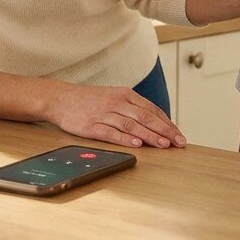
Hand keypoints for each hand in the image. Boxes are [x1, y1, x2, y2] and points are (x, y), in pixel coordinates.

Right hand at [45, 81, 184, 148]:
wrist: (60, 98)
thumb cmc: (89, 100)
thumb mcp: (113, 96)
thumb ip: (133, 107)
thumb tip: (156, 122)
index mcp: (124, 94)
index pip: (151, 109)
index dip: (167, 123)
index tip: (179, 135)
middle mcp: (116, 102)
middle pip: (145, 117)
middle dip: (165, 131)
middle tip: (179, 143)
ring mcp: (104, 114)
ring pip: (131, 125)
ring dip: (149, 135)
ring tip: (163, 145)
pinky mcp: (91, 126)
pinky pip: (111, 132)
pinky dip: (125, 138)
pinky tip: (136, 144)